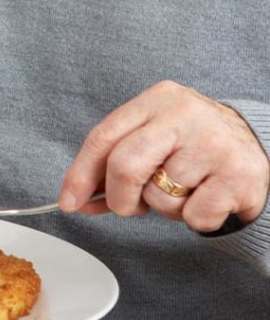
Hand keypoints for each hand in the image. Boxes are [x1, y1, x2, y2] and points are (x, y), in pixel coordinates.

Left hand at [60, 80, 269, 230]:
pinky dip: (195, 219)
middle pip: (125, 165)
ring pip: (160, 196)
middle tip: (128, 207)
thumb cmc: (191, 144)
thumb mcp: (153, 138)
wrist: (258, 145)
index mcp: (155, 100)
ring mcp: (213, 143)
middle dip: (119, 197)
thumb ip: (114, 164)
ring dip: (165, 208)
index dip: (80, 173)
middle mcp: (183, 114)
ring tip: (185, 190)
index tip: (68, 201)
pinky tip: (208, 198)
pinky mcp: (239, 175)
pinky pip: (194, 216)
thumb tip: (75, 199)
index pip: (104, 136)